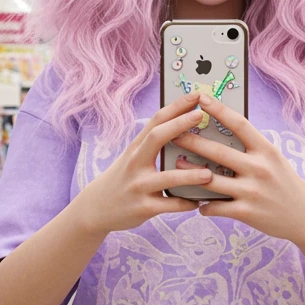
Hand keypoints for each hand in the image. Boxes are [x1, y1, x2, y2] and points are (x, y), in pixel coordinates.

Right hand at [74, 89, 213, 234]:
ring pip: (167, 178)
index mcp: (135, 148)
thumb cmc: (122, 179)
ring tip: (208, 173)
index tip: (195, 95)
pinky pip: (169, 206)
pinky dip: (186, 203)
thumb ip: (152, 145)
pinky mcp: (144, 208)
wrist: (96, 209)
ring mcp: (139, 186)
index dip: (176, 106)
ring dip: (189, 175)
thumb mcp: (132, 158)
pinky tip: (198, 201)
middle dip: (179, 124)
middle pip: (156, 138)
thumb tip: (182, 126)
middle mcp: (135, 163)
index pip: (156, 121)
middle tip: (201, 115)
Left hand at [172, 91, 304, 245]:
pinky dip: (204, 205)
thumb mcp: (273, 159)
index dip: (219, 110)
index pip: (239, 124)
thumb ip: (251, 148)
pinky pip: (216, 207)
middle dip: (192, 141)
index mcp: (266, 150)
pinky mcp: (246, 212)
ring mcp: (252, 191)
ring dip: (189, 172)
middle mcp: (259, 168)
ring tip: (176, 165)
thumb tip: (223, 131)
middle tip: (173, 133)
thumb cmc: (285, 183)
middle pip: (218, 152)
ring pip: (211, 180)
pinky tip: (197, 203)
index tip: (201, 98)